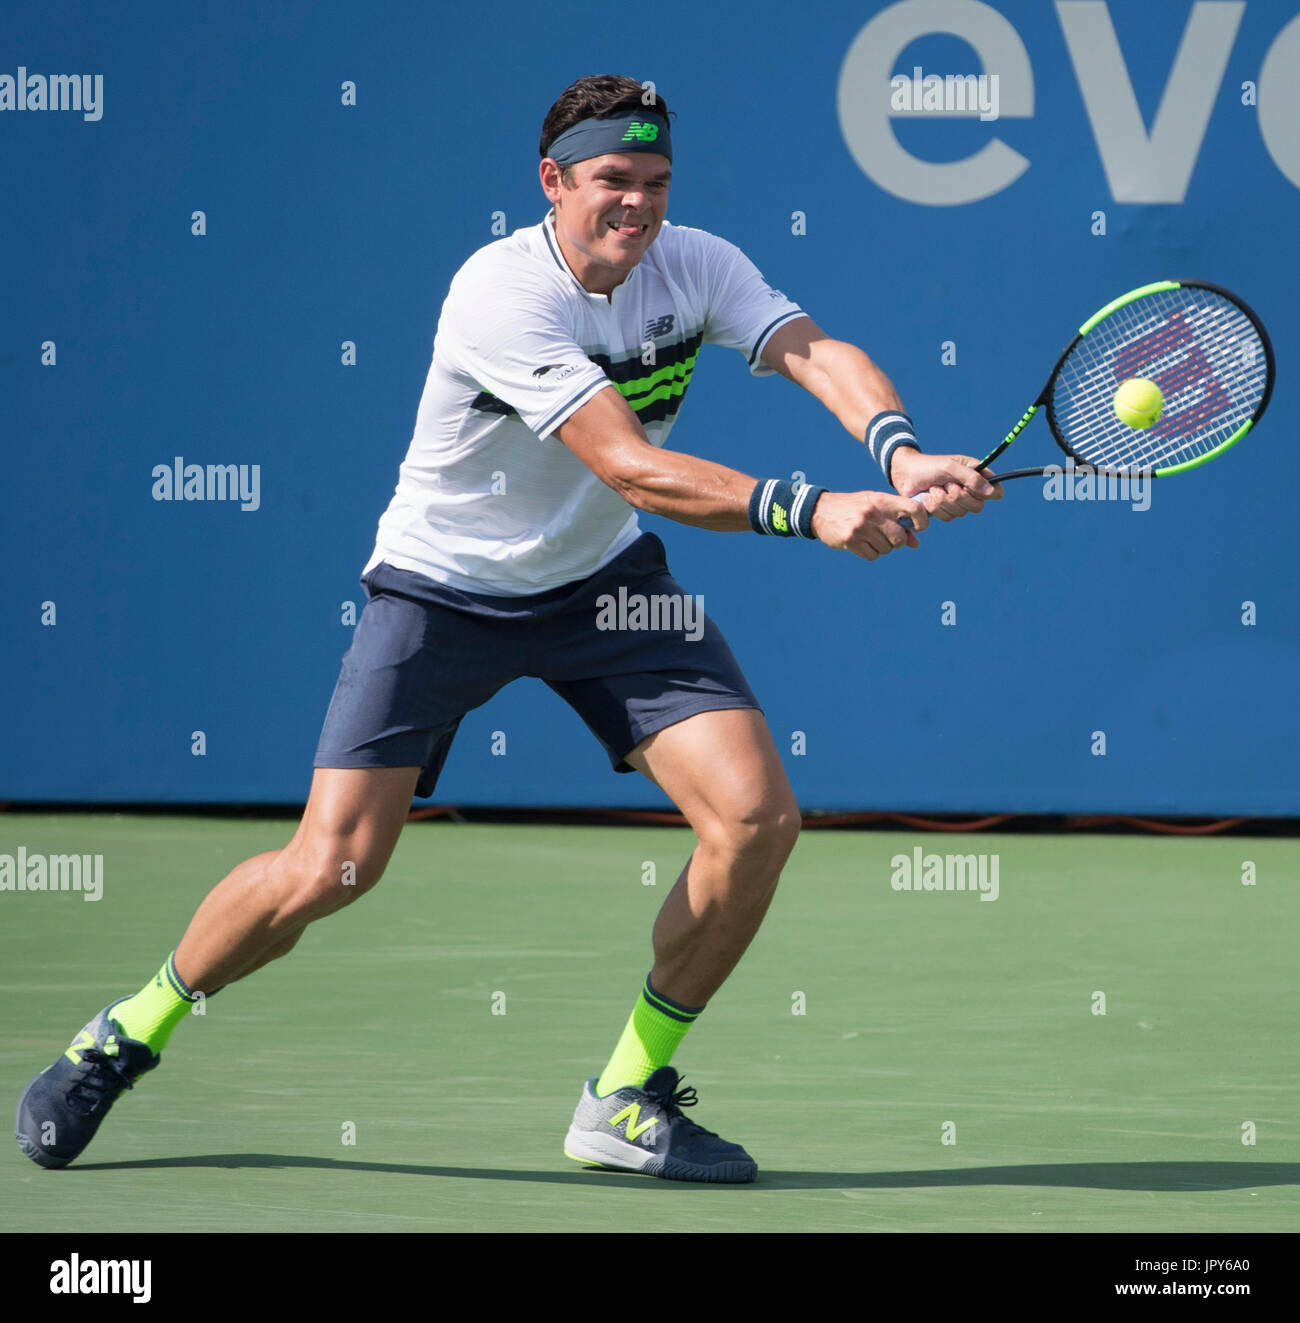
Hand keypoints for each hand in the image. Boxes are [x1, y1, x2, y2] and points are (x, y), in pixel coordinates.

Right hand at [810, 490, 928, 560]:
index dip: (921, 521)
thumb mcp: (875, 507)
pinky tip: (862, 544)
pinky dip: (870, 553)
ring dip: (882, 548)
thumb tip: (915, 543)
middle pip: (900, 538)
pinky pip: (872, 556)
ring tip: (870, 538)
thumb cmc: (854, 507)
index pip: (914, 509)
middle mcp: (873, 513)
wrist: (821, 510)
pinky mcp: (851, 540)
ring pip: (886, 549)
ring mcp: (861, 527)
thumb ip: (896, 520)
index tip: (917, 528)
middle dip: (897, 542)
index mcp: (882, 500)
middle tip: (888, 537)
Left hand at [889, 450, 1001, 520]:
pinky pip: (947, 517)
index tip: (971, 489)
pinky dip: (935, 508)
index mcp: (975, 474)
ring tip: (933, 489)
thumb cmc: (928, 466)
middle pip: (977, 506)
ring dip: (943, 502)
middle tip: (946, 486)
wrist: (904, 473)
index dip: (988, 494)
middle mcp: (969, 489)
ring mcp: (956, 501)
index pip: (995, 490)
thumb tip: (992, 492)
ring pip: (960, 513)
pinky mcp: (943, 510)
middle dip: (958, 498)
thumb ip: (971, 478)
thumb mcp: (950, 467)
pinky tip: (927, 497)